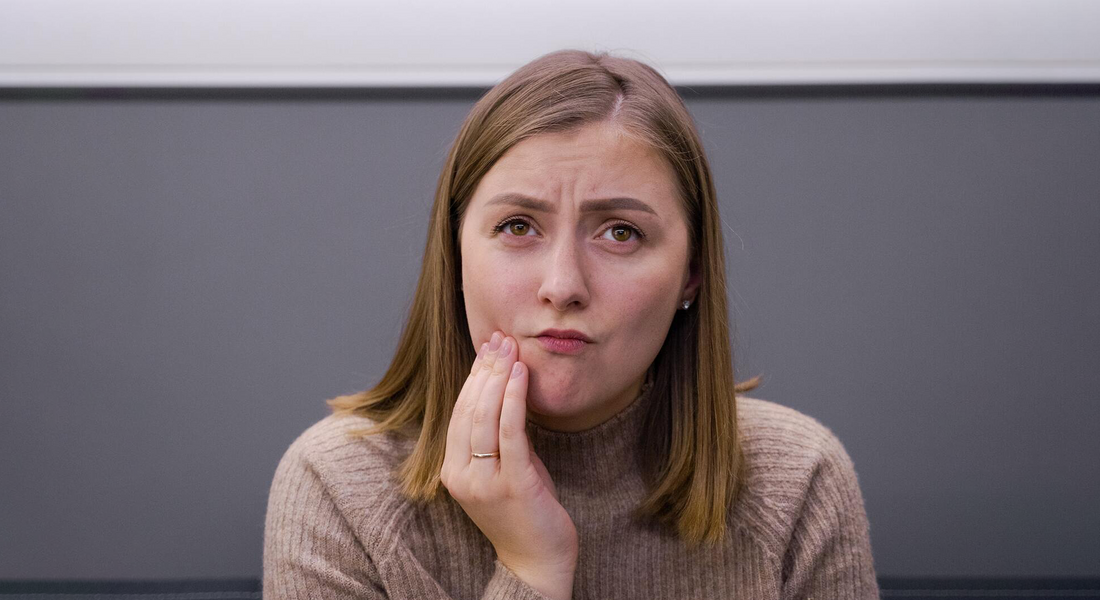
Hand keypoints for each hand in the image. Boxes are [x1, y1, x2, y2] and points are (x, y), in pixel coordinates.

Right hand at [440, 331, 577, 599]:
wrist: (537, 563)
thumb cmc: (524, 513)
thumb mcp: (505, 469)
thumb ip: (500, 437)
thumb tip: (507, 392)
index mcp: (453, 471)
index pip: (459, 413)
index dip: (472, 378)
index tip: (486, 349)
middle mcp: (462, 475)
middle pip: (469, 410)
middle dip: (484, 370)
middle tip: (498, 339)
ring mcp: (484, 481)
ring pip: (484, 418)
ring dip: (497, 378)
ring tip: (509, 350)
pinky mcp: (512, 484)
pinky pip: (510, 434)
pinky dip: (513, 400)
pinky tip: (520, 376)